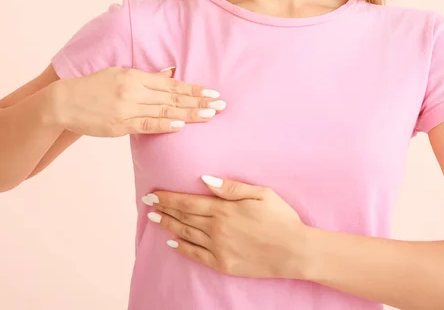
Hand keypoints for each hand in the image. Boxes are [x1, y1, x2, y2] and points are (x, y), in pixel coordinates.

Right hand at [52, 67, 225, 136]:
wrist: (64, 102)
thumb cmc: (92, 88)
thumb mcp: (118, 74)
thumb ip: (146, 76)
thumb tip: (170, 72)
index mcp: (133, 75)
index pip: (170, 83)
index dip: (193, 89)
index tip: (212, 92)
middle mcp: (132, 90)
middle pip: (172, 96)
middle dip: (198, 101)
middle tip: (221, 104)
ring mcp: (126, 108)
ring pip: (163, 110)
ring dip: (188, 113)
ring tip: (209, 115)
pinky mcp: (119, 125)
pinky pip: (146, 124)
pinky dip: (164, 124)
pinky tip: (180, 124)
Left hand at [142, 176, 309, 279]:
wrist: (295, 252)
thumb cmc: (281, 218)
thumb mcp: (260, 193)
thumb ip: (230, 187)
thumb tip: (205, 180)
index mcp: (224, 209)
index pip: (188, 201)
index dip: (168, 198)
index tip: (153, 194)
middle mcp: (216, 228)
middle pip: (183, 216)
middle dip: (164, 209)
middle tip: (147, 204)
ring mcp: (218, 248)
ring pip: (186, 234)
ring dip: (169, 225)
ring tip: (156, 219)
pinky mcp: (223, 264)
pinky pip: (196, 255)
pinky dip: (182, 248)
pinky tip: (172, 242)